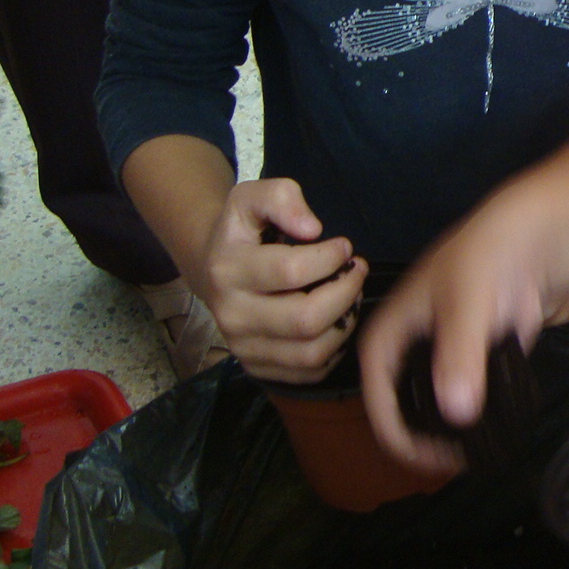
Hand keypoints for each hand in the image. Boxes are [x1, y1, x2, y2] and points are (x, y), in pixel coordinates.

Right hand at [195, 177, 367, 383]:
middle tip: (356, 271)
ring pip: (311, 352)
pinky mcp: (256, 367)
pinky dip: (334, 350)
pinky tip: (336, 321)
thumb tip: (312, 228)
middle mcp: (231, 314)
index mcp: (228, 269)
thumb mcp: (252, 196)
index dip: (329, 257)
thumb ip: (281, 198)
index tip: (343, 246)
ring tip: (350, 295)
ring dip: (345, 323)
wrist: (213, 265)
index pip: (291, 271)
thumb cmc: (243, 230)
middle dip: (346, 292)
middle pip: (306, 319)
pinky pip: (308, 372)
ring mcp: (243, 346)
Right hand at [358, 189, 568, 471]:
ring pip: (435, 406)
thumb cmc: (488, 260)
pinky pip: (465, 396)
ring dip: (449, 430)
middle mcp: (407, 348)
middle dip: (424, 438)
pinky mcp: (472, 357)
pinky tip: (493, 429)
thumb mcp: (467, 305)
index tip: (432, 460)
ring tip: (474, 452)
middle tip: (457, 462)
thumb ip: (460, 356)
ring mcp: (442, 355)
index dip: (399, 436)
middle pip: (403, 408)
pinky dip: (474, 414)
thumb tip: (457, 411)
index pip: (377, 399)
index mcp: (387, 335)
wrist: (535, 235)